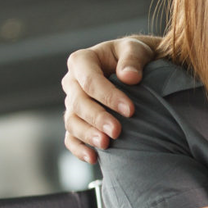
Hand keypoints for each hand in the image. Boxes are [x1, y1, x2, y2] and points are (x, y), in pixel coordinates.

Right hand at [62, 36, 155, 162]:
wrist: (135, 71)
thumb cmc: (134, 58)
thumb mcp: (136, 49)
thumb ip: (133, 59)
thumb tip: (128, 77)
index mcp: (82, 61)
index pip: (90, 80)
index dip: (108, 96)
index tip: (130, 110)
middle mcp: (72, 82)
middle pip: (79, 103)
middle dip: (98, 118)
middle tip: (117, 131)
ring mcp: (72, 104)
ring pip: (72, 122)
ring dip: (87, 135)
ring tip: (106, 145)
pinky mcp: (76, 122)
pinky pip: (70, 138)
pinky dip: (79, 149)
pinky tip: (93, 158)